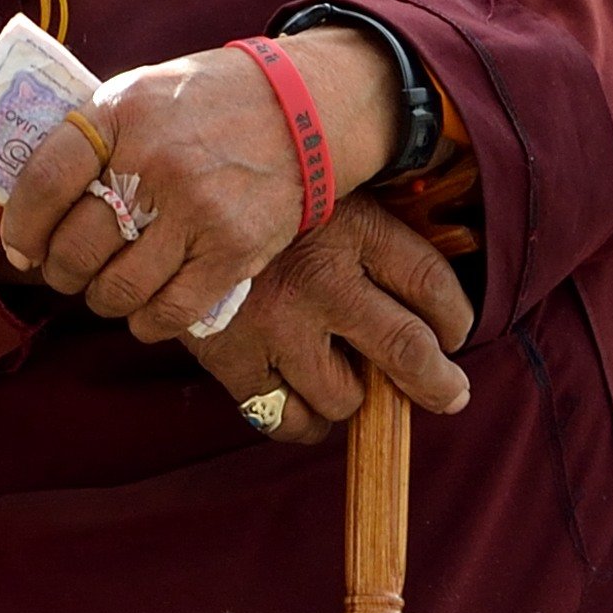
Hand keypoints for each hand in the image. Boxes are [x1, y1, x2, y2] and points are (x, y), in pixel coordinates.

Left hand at [0, 26, 400, 340]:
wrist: (301, 110)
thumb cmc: (208, 104)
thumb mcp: (141, 93)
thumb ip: (93, 138)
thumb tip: (33, 207)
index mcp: (120, 113)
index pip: (44, 183)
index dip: (21, 227)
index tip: (22, 248)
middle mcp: (154, 162)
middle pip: (76, 247)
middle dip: (61, 272)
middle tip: (67, 272)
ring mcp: (196, 211)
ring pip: (118, 289)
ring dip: (102, 299)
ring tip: (107, 288)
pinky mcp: (233, 251)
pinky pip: (170, 311)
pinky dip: (146, 322)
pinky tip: (145, 311)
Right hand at [189, 198, 474, 448]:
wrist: (157, 204)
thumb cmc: (252, 201)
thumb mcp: (321, 190)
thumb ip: (371, 228)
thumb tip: (428, 289)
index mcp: (351, 226)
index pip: (430, 283)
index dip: (456, 318)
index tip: (454, 333)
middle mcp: (321, 279)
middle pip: (407, 350)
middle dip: (437, 381)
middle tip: (449, 392)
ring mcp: (276, 325)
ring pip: (346, 397)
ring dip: (353, 396)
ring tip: (344, 378)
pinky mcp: (232, 358)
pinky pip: (286, 419)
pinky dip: (303, 421)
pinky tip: (306, 403)